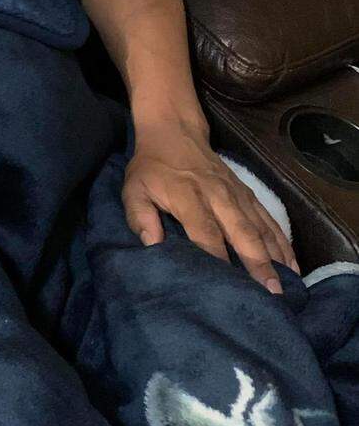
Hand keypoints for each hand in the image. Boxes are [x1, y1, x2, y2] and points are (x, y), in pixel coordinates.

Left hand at [122, 118, 299, 293]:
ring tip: (285, 285)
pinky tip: (291, 264)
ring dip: (275, 256)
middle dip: (257, 263)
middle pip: (242, 232)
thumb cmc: (151, 168)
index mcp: (189, 197)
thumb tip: (152, 244)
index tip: (227, 284)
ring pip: (261, 228)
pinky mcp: (248, 193)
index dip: (217, 257)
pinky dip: (282, 241)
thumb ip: (140, 217)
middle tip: (270, 293)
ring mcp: (237, 194)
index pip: (205, 231)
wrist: (175, 133)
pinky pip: (269, 219)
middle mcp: (218, 196)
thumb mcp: (133, 189)